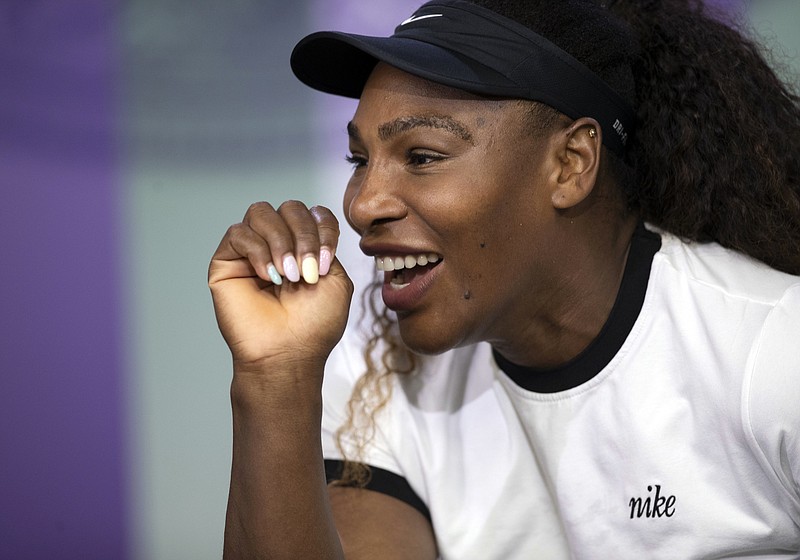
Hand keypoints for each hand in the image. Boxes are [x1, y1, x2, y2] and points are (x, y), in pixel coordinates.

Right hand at [208, 201, 353, 371]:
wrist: (288, 354)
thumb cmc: (314, 325)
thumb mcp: (337, 279)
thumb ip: (327, 243)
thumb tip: (310, 220)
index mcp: (304, 247)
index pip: (313, 213)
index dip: (322, 229)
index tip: (326, 262)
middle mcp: (277, 244)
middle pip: (289, 208)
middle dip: (304, 236)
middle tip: (308, 272)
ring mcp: (250, 251)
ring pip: (261, 213)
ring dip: (281, 242)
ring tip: (288, 275)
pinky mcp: (226, 262)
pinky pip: (239, 233)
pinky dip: (258, 251)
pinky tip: (268, 277)